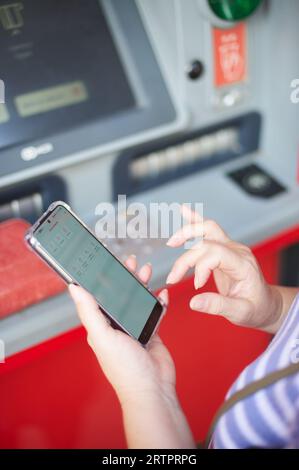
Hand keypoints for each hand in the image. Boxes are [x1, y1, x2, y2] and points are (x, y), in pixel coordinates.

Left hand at [69, 256, 174, 404]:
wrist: (153, 388)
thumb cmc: (125, 369)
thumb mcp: (102, 336)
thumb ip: (89, 311)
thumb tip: (73, 288)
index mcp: (101, 326)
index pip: (98, 297)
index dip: (102, 279)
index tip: (106, 263)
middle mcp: (117, 326)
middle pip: (120, 295)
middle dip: (126, 277)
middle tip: (131, 262)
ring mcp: (135, 328)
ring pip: (138, 300)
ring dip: (142, 285)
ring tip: (146, 271)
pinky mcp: (152, 332)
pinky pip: (154, 311)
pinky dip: (159, 301)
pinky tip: (162, 293)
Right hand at [166, 205, 282, 333]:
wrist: (265, 303)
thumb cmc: (256, 307)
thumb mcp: (240, 313)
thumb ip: (217, 306)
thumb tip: (194, 302)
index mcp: (243, 264)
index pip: (215, 254)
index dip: (200, 267)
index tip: (196, 286)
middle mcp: (237, 251)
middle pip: (206, 243)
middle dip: (185, 259)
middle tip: (173, 278)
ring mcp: (231, 247)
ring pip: (207, 229)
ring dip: (187, 233)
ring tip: (172, 243)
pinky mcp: (223, 248)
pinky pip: (209, 230)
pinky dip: (195, 220)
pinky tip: (184, 210)